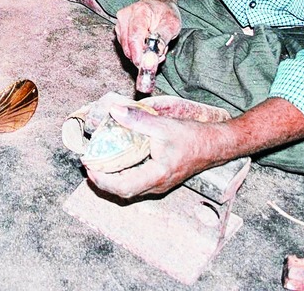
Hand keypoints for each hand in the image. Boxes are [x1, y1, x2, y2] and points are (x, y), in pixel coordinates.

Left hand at [85, 102, 225, 198]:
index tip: (88, 165)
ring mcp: (159, 186)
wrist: (214, 146)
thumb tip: (114, 111)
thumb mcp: (163, 125)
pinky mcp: (160, 181)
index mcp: (156, 175)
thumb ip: (137, 120)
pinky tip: (115, 163)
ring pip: (129, 190)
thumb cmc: (192, 137)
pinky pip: (136, 184)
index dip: (101, 179)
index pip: (122, 186)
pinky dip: (121, 176)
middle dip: (102, 181)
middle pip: (122, 192)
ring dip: (111, 180)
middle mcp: (156, 186)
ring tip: (97, 164)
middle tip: (88, 164)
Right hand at [114, 0, 180, 65]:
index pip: (135, 35)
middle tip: (155, 59)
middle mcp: (126, 15)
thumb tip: (154, 57)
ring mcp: (120, 22)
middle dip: (141, 56)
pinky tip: (146, 46)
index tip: (144, 65)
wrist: (158, 4)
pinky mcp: (119, 29)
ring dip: (140, 54)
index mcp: (140, 11)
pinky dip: (136, 51)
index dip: (138, 52)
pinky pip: (125, 47)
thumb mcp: (172, 24)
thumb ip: (163, 40)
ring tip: (154, 48)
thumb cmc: (165, 13)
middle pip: (127, 43)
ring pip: (126, 47)